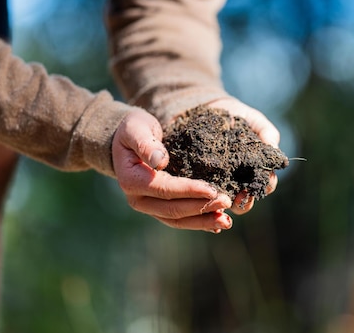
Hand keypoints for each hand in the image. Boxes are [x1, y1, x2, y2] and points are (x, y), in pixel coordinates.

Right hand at [112, 108, 233, 232]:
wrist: (127, 140)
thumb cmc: (134, 129)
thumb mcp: (136, 129)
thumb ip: (146, 144)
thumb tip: (160, 162)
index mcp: (132, 180)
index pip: (164, 189)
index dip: (189, 191)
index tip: (212, 190)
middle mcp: (138, 199)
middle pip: (173, 209)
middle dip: (201, 208)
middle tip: (226, 202)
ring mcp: (149, 207)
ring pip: (177, 220)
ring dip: (203, 221)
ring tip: (226, 220)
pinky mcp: (159, 208)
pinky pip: (179, 219)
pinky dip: (198, 222)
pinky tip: (217, 224)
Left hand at [206, 97, 280, 214]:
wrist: (205, 107)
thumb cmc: (235, 115)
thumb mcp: (254, 120)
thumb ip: (268, 133)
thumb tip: (276, 152)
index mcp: (255, 171)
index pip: (265, 185)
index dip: (264, 186)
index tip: (260, 184)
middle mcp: (236, 181)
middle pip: (244, 202)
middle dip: (244, 202)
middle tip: (239, 198)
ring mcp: (216, 182)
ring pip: (221, 202)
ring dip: (222, 203)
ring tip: (219, 198)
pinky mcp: (195, 179)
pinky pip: (198, 192)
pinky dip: (200, 195)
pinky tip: (199, 192)